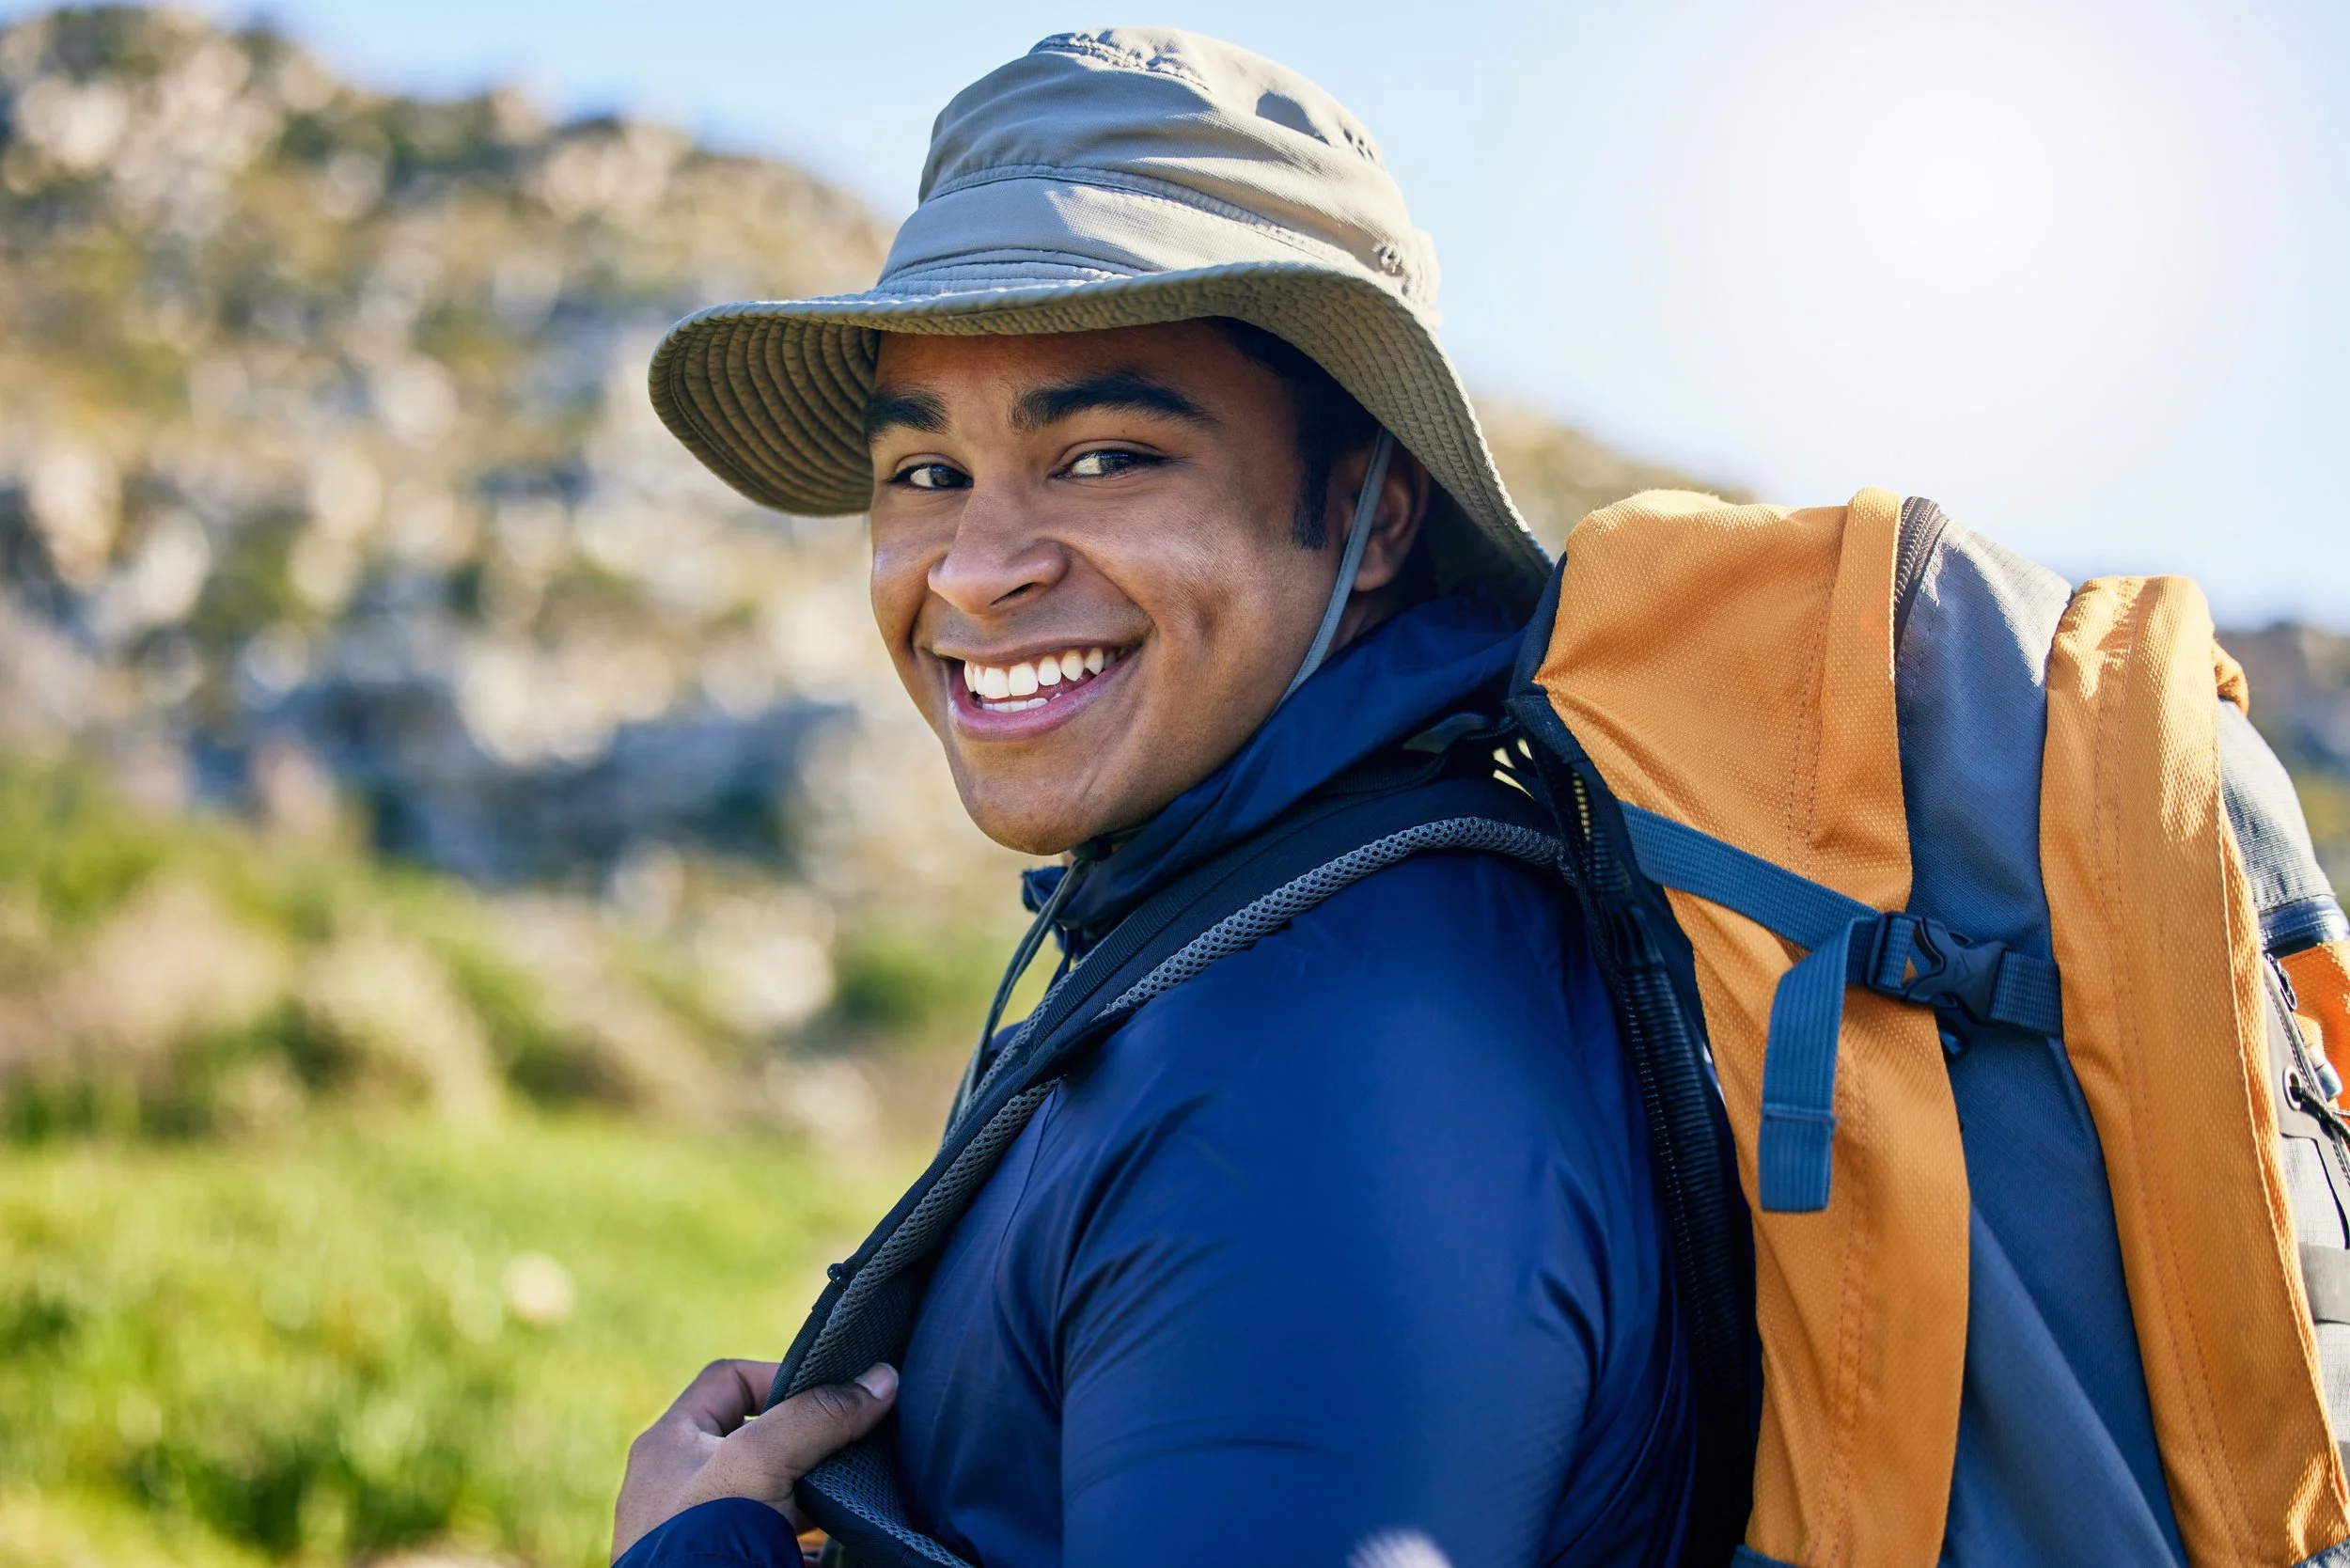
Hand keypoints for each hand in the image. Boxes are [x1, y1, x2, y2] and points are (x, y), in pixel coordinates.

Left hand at [612, 1357, 898, 1562]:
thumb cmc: (703, 1539)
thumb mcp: (760, 1461)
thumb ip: (819, 1416)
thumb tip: (882, 1380)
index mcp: (669, 1443)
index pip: (731, 1379)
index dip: (782, 1376)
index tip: (831, 1398)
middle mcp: (682, 1483)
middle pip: (758, 1436)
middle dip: (808, 1439)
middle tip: (851, 1442)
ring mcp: (704, 1528)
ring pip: (774, 1491)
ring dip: (815, 1491)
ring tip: (853, 1492)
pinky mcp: (729, 1562)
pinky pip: (777, 1539)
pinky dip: (813, 1539)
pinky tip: (841, 1542)